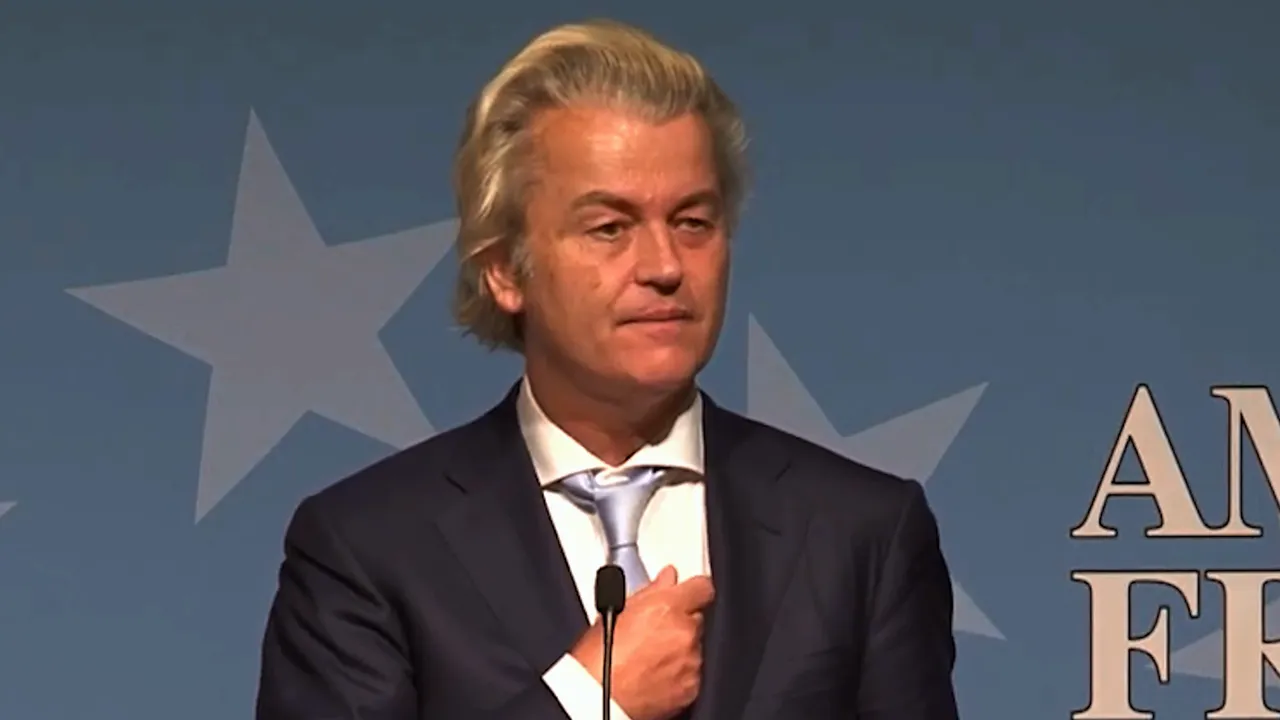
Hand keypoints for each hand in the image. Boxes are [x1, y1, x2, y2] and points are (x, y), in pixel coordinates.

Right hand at [570, 566, 714, 719]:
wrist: (597, 700)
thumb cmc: (597, 660)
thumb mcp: (615, 613)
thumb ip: (650, 591)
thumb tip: (666, 579)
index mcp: (668, 607)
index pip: (702, 587)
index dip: (692, 590)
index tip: (685, 594)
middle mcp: (685, 633)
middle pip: (696, 618)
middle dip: (680, 622)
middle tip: (654, 631)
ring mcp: (691, 661)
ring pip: (695, 646)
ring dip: (680, 647)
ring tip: (649, 657)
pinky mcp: (692, 687)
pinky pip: (693, 672)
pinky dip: (680, 671)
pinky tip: (655, 674)